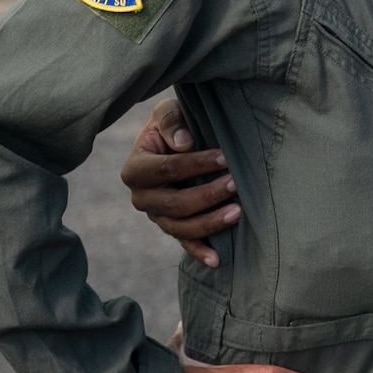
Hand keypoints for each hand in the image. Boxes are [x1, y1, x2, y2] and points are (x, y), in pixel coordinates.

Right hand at [122, 97, 239, 266]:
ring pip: (180, 227)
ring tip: (238, 212)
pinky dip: (200, 252)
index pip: (166, 169)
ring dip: (210, 222)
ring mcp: (156, 216)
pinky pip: (184, 243)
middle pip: (174, 203)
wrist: (176, 140)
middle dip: (207, 195)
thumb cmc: (174, 124)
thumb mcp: (168, 111)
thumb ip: (172, 121)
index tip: (225, 157)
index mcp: (135, 169)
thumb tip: (184, 144)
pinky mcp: (171, 226)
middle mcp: (141, 197)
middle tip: (236, 184)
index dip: (196, 164)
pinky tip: (217, 260)